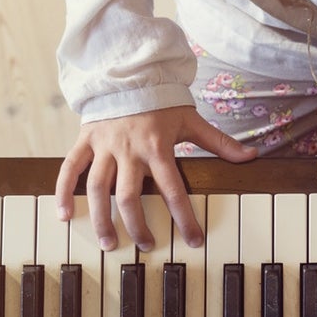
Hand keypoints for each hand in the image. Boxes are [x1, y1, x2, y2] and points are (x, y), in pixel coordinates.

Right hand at [56, 106, 256, 250]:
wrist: (129, 71)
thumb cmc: (161, 100)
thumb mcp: (192, 119)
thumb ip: (219, 142)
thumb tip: (252, 156)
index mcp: (157, 146)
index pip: (173, 189)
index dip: (184, 218)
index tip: (193, 240)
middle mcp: (129, 149)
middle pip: (130, 196)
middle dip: (138, 226)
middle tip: (147, 245)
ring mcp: (104, 146)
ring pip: (98, 188)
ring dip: (102, 218)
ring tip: (109, 242)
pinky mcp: (85, 140)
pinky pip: (69, 169)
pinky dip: (64, 192)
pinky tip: (65, 215)